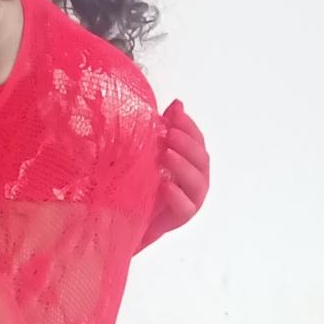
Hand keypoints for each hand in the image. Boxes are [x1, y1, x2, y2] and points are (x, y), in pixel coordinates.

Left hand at [136, 99, 209, 251]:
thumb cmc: (137, 184)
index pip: (197, 142)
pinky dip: (177, 196)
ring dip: (184, 166)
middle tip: (169, 133)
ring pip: (197, 183)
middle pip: (201, 160)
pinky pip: (185, 208)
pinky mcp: (178, 219)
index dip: (189, 126)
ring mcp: (189, 202)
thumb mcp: (145, 154)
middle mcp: (194, 182)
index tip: (175, 112)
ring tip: (167, 154)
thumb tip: (177, 103)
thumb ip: (161, 131)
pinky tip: (165, 185)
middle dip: (187, 144)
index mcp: (190, 164)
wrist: (121, 220)